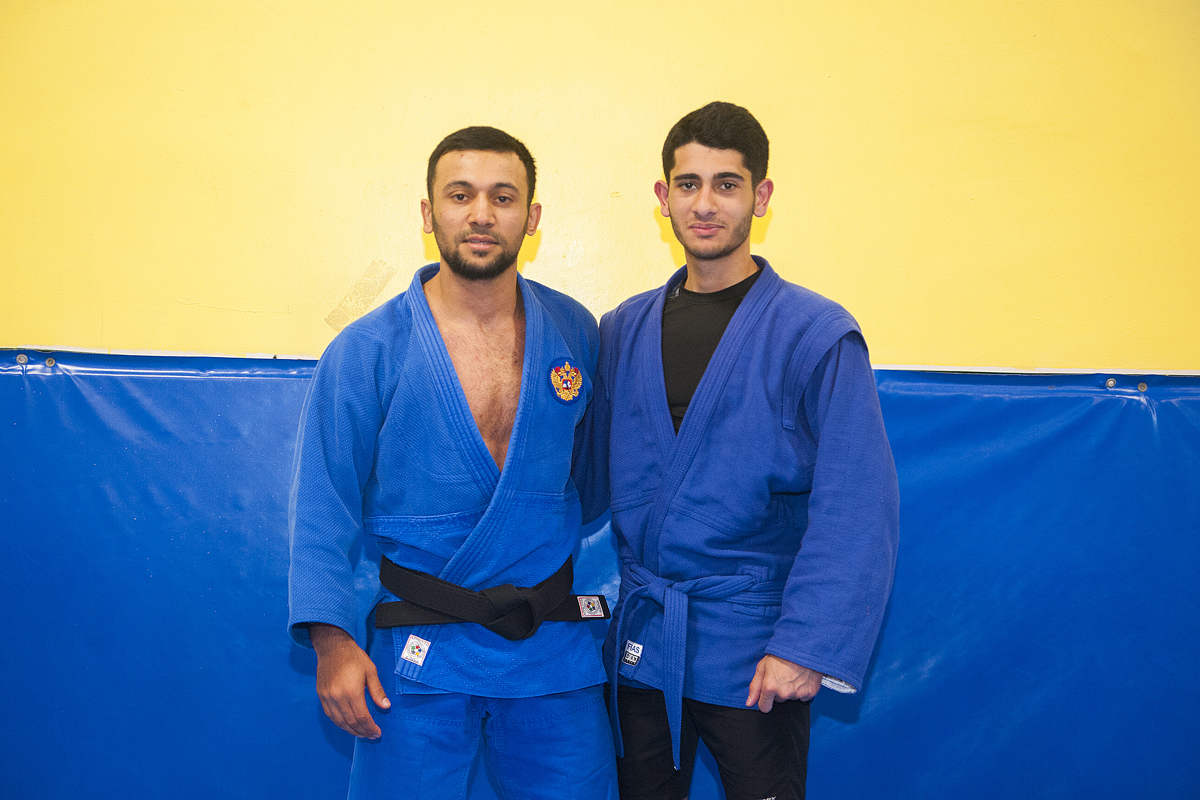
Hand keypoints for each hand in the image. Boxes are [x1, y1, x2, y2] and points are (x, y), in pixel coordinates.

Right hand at [310, 623, 390, 738]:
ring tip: (361, 734)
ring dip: (351, 731)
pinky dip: (340, 723)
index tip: (377, 732)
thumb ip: (377, 691)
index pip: (362, 717)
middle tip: (371, 736)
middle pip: (350, 722)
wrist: (332, 647)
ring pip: (339, 721)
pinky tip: (347, 725)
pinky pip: (330, 715)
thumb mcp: (370, 671)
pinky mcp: (321, 696)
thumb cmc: (354, 657)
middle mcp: (337, 697)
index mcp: (352, 691)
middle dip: (362, 731)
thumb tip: (385, 707)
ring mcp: (327, 697)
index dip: (370, 727)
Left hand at [745, 654, 821, 712]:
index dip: (764, 702)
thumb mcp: (762, 667)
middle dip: (779, 691)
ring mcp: (797, 694)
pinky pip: (804, 696)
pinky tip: (801, 678)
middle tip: (782, 676)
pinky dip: (803, 689)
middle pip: (778, 700)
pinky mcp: (810, 693)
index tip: (767, 697)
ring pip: (791, 697)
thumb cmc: (782, 654)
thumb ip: (755, 687)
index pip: (764, 707)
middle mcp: (783, 693)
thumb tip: (749, 702)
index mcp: (770, 687)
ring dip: (791, 689)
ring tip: (792, 675)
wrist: (802, 647)